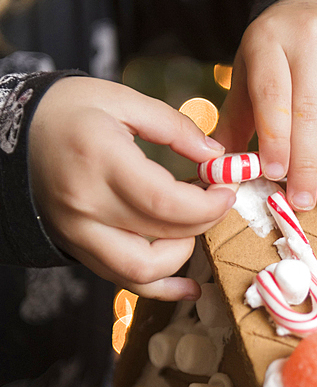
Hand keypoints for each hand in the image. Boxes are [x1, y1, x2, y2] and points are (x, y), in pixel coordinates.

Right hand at [29, 77, 234, 299]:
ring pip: (142, 271)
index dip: (208, 204)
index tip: (226, 189)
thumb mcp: (120, 98)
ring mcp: (79, 233)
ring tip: (194, 226)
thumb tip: (217, 157)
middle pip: (161, 236)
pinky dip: (160, 288)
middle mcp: (87, 205)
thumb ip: (174, 126)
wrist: (11, 134)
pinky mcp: (79, 249)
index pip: (166, 201)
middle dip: (204, 222)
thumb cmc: (67, 110)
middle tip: (218, 200)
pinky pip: (123, 282)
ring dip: (182, 255)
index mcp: (99, 160)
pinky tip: (189, 286)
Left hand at [211, 0, 316, 210]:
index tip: (275, 173)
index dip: (275, 134)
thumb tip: (219, 172)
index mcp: (270, 40)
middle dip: (306, 157)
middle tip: (302, 199)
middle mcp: (311, 34)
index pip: (273, 93)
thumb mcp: (249, 73)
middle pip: (310, 104)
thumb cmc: (278, 52)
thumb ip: (239, 120)